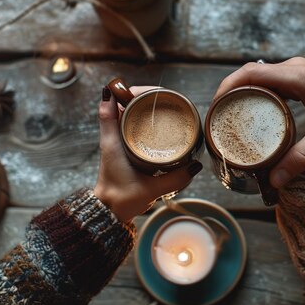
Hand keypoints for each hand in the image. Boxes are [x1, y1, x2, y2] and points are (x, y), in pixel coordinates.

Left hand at [94, 85, 201, 221]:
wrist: (108, 212)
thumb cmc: (122, 199)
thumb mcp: (150, 189)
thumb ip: (174, 179)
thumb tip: (196, 165)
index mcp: (112, 141)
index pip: (113, 105)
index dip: (131, 92)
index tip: (151, 91)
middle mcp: (112, 137)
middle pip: (124, 104)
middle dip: (144, 95)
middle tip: (166, 96)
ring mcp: (117, 141)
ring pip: (128, 113)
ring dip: (144, 105)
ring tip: (167, 104)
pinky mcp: (123, 148)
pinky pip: (132, 124)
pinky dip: (144, 118)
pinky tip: (161, 119)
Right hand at [214, 57, 304, 188]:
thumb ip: (302, 156)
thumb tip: (277, 180)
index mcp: (293, 75)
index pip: (247, 74)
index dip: (226, 89)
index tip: (215, 108)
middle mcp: (291, 68)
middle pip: (249, 76)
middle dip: (231, 95)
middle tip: (220, 119)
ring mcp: (296, 70)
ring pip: (261, 79)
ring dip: (245, 95)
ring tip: (234, 118)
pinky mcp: (302, 76)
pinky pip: (272, 82)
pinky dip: (259, 95)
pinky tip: (258, 114)